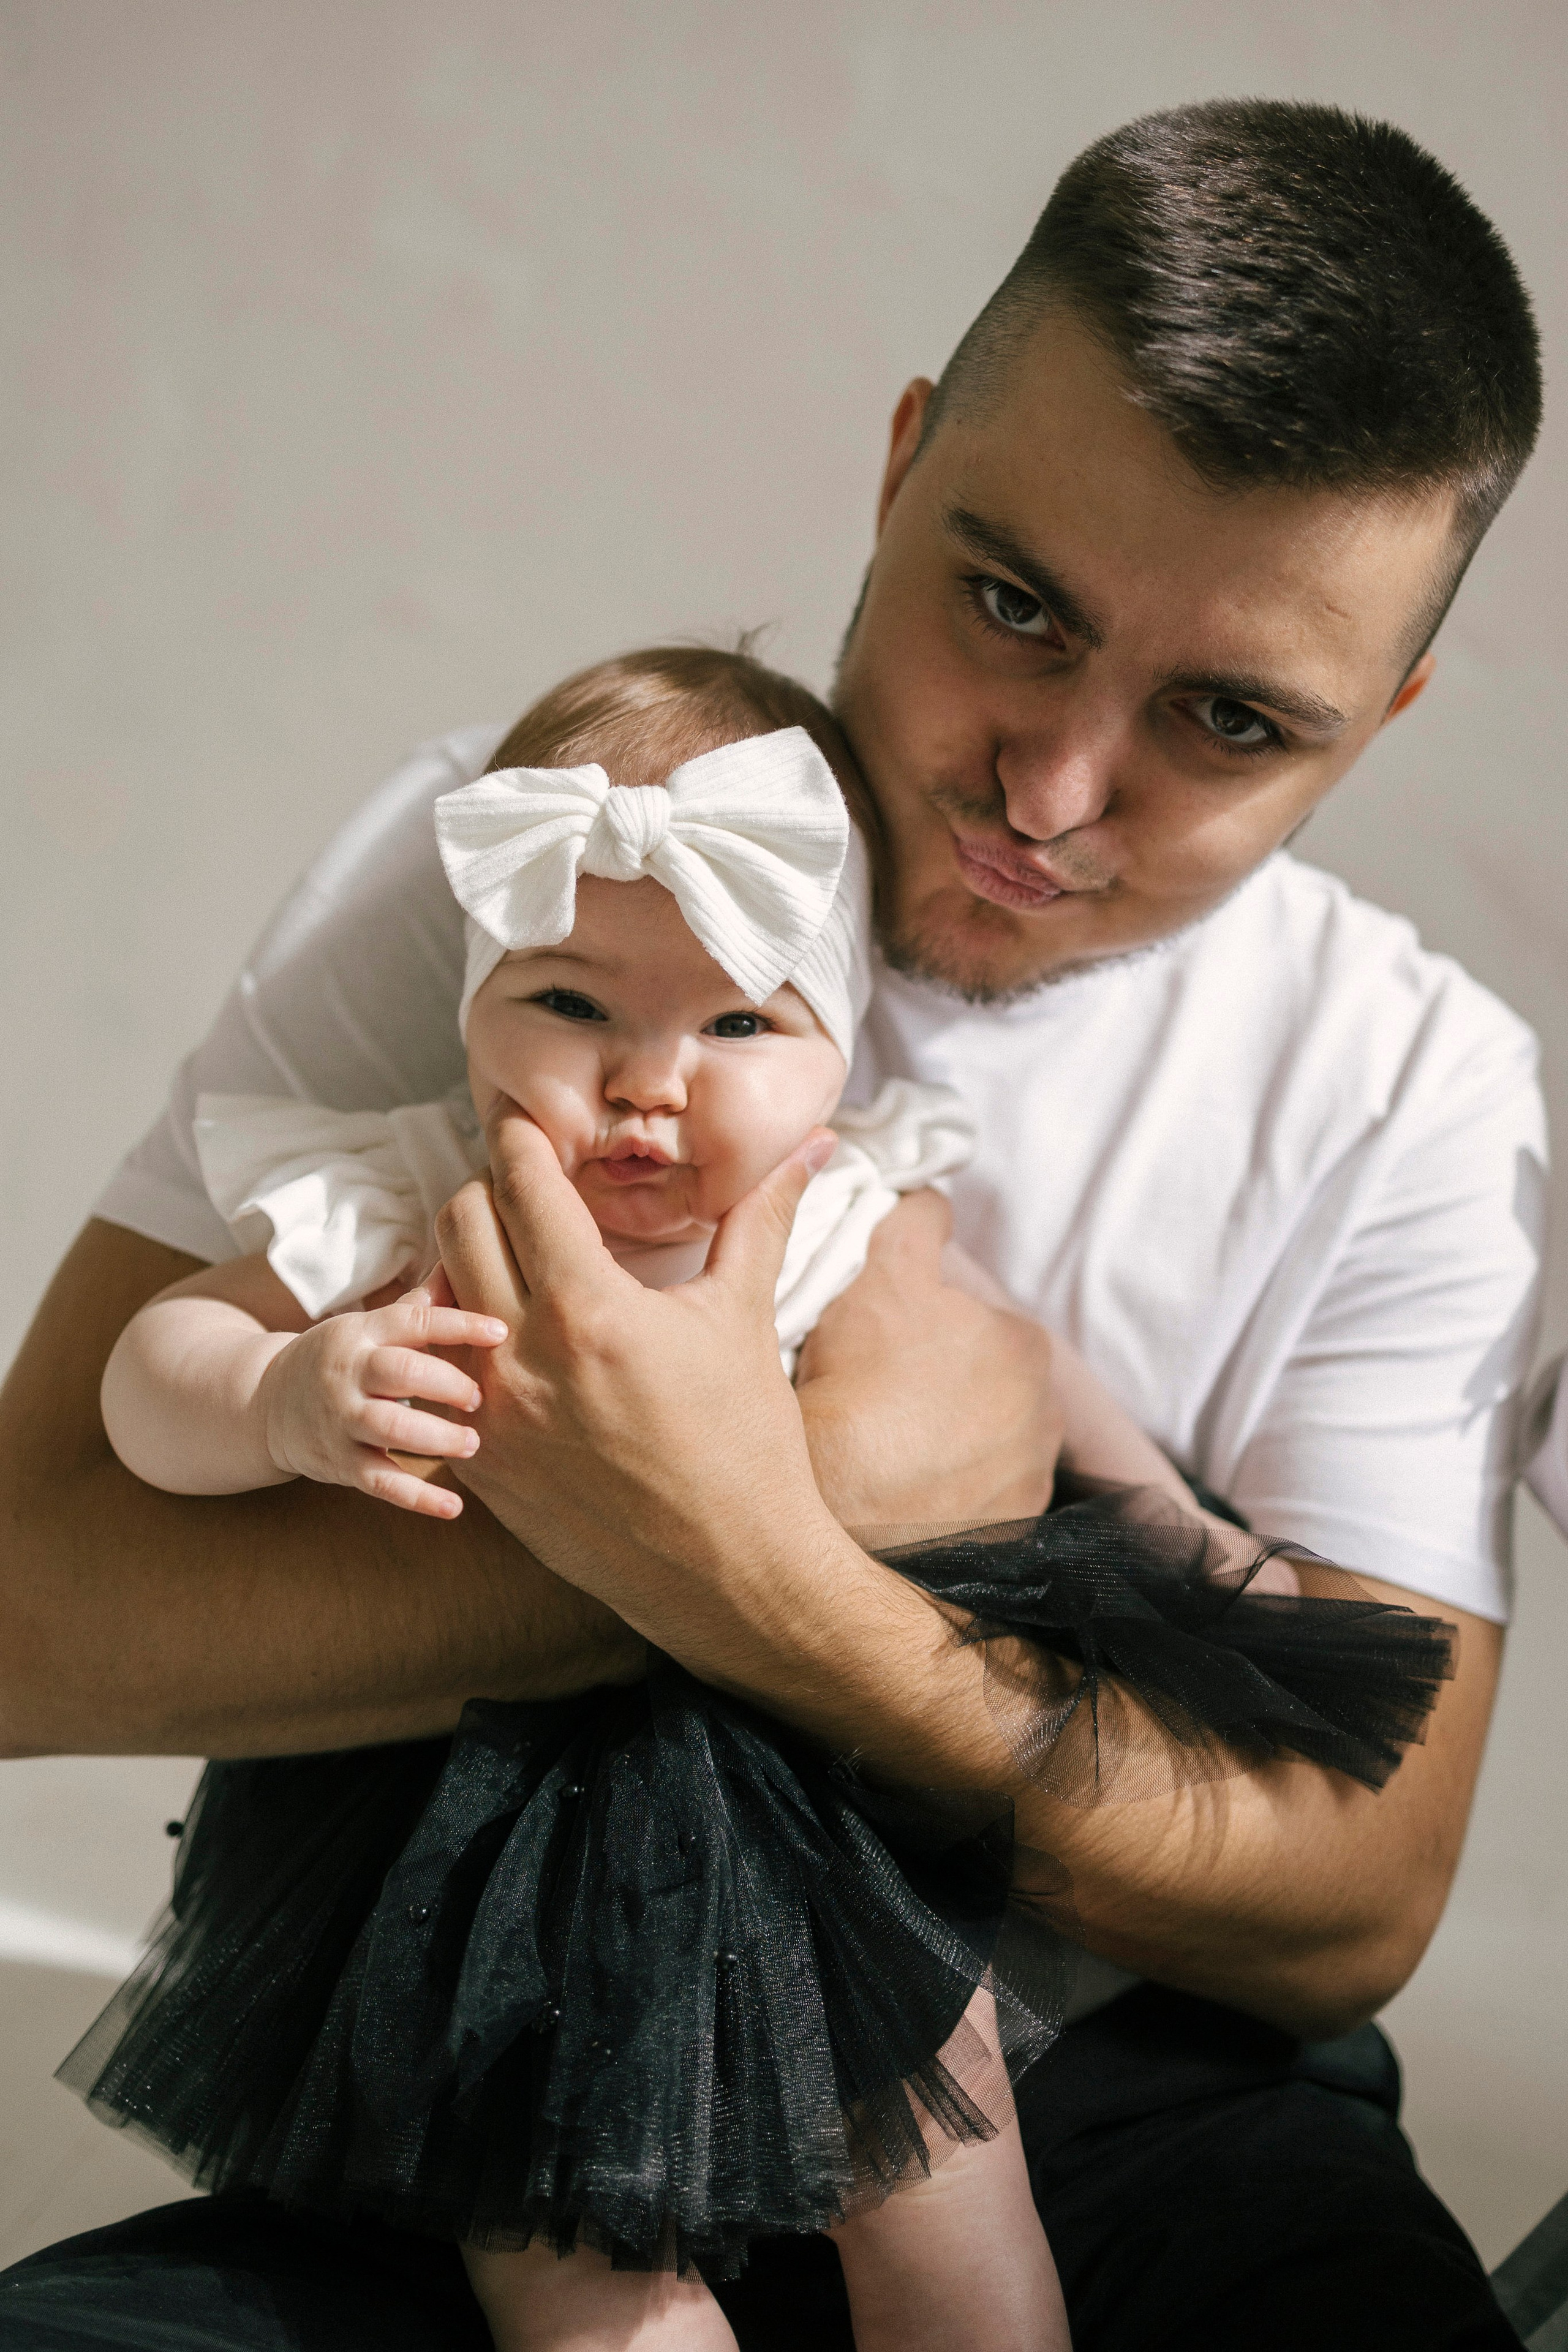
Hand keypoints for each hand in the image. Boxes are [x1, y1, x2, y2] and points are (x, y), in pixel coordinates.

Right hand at [257, 1292, 508, 1518]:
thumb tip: (467, 1261)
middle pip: (400, 1372)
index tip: (500, 1332)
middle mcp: (350, 1374)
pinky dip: (417, 1498)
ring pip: (390, 1428)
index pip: (413, 1322)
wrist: (264, 1403)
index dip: (458, 1324)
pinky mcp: (340, 1464)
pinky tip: (454, 1508)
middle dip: (445, 1383)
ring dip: (435, 1438)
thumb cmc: (340, 1358)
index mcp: (363, 1334)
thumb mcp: (368, 1326)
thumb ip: (418, 1306)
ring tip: (472, 1443)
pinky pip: (380, 1483)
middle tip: (479, 1397)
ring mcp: (342, 1421)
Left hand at [432, 1100, 838, 1628]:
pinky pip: (440, 1369)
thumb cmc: (747, 1442)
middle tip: (528, 1184)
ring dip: (467, 1257)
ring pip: (436, 1294)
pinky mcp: (479, 1461)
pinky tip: (508, 1328)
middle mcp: (522, 1358)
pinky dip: (461, 1333)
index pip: (522, 1184)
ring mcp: (490, 1414)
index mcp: (589, 1310)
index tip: (530, 1119)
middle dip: (490, 1187)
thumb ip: (763, 1216)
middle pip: (460, 1222)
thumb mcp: (745, 1316)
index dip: (521, 1137)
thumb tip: (811, 1142)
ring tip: (516, 1253)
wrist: (729, 1570)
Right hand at [794, 1191, 1061, 1527]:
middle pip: (982, 1380)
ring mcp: (1029, 1479)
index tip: (884, 1342)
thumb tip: (933, 1196)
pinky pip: (979, 1498)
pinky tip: (906, 1490)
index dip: (921, 1321)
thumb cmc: (861, 1386)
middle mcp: (1046, 1412)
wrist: (843, 1512)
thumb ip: (917, 1224)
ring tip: (887, 1447)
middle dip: (940, 1381)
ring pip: (982, 1441)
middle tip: (877, 1393)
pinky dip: (950, 1492)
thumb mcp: (882, 1276)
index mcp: (1026, 1343)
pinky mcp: (1007, 1532)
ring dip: (948, 1438)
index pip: (972, 1314)